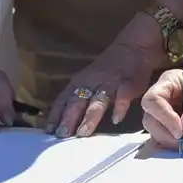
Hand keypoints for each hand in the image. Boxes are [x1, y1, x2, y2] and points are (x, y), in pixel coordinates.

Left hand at [45, 42, 162, 137]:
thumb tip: (63, 122)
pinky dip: (119, 108)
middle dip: (69, 118)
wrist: (134, 47)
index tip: (48, 133)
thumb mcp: (88, 79)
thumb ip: (78, 97)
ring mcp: (111, 83)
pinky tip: (116, 120)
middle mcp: (92, 82)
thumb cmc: (108, 68)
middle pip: (78, 100)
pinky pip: (123, 97)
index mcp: (80, 81)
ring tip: (83, 132)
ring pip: (98, 100)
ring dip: (90, 116)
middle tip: (62, 135)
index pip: (63, 100)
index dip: (55, 115)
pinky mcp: (129, 84)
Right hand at [140, 69, 182, 149]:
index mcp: (169, 85)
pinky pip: (173, 150)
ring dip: (182, 147)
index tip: (180, 131)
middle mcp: (162, 103)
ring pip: (159, 140)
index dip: (163, 117)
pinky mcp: (172, 137)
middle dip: (169, 138)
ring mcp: (165, 122)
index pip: (152, 100)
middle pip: (151, 123)